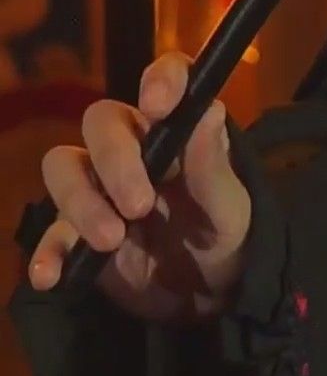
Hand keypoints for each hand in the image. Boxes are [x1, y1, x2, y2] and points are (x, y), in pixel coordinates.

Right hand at [25, 53, 252, 321]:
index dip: (161, 80)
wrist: (207, 296)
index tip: (158, 104)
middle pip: (100, 122)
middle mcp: (130, 148)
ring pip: (64, 166)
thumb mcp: (230, 210)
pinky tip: (50, 275)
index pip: (165, 81)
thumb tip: (210, 110)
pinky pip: (52, 232)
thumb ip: (215, 167)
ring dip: (80, 202)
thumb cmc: (222, 237)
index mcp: (174, 131)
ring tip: (110, 241)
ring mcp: (98, 187)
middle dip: (115, 161)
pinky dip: (48, 252)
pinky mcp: (77, 229)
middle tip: (138, 206)